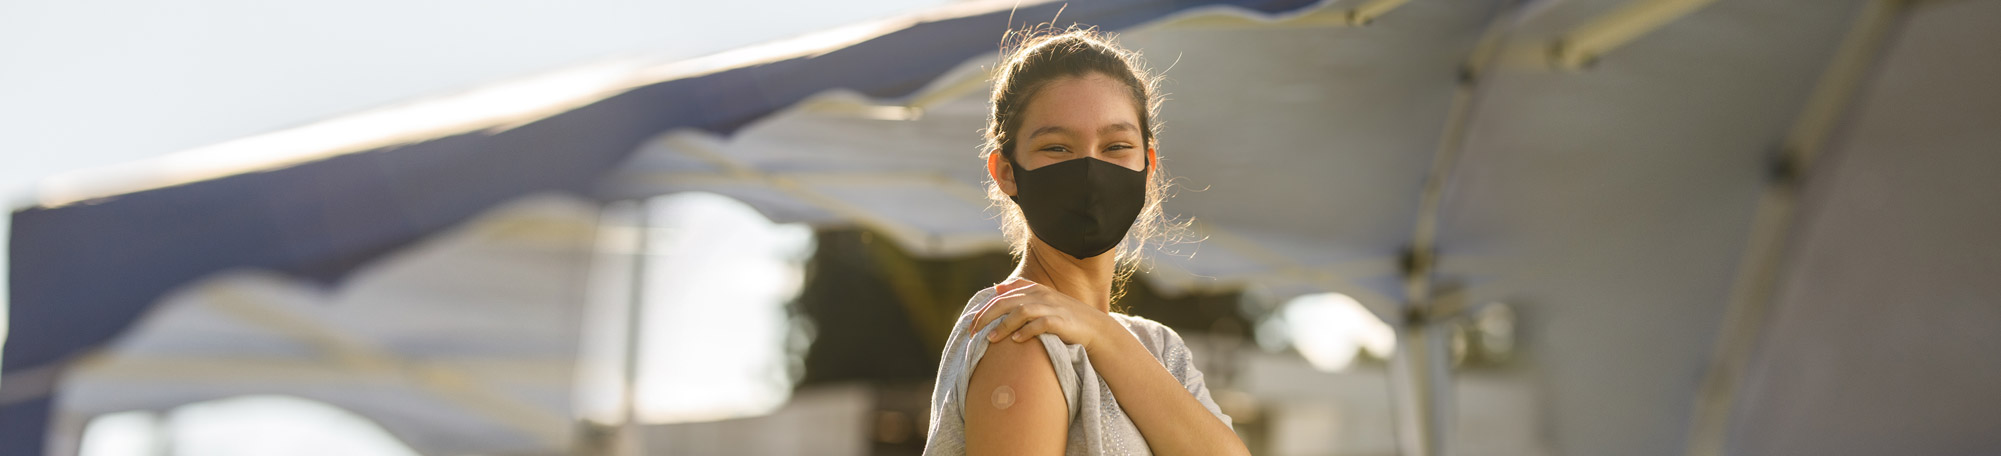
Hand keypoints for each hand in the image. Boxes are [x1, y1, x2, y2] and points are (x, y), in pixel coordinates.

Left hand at [968, 277, 1117, 349]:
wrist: (1095, 328)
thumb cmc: (1065, 317)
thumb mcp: (1043, 301)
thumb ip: (1021, 293)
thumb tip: (997, 288)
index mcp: (1035, 289)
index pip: (1003, 296)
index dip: (985, 308)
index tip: (972, 323)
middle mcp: (1041, 296)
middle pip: (1007, 302)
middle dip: (987, 316)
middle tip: (973, 331)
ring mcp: (1052, 308)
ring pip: (1021, 312)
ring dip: (1003, 325)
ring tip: (990, 339)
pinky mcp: (1061, 322)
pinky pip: (1040, 324)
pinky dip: (1026, 331)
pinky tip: (1016, 340)